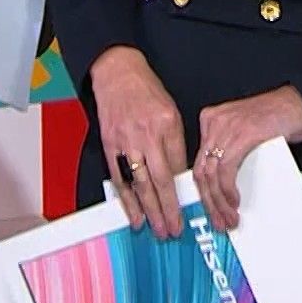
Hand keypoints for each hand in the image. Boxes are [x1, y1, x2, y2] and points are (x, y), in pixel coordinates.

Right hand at [91, 46, 186, 238]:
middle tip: (175, 229)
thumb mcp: (171, 111)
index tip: (192, 208)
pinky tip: (134, 214)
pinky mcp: (109, 144)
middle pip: (160, 180)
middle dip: (169, 208)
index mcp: (167, 124)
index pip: (179, 165)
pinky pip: (119, 178)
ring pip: (140, 183)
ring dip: (149, 210)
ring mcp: (126, 141)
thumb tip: (180, 174)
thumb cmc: (146, 91)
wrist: (117, 72)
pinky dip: (126, 199)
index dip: (185, 190)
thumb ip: (174, 142)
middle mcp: (147, 134)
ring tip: (157, 228)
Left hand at [192, 85, 301, 232]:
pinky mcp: (243, 134)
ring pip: (211, 173)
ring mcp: (226, 127)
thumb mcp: (244, 134)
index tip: (210, 210)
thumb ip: (230, 152)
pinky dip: (228, 190)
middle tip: (219, 221)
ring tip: (229, 217)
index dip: (202, 191)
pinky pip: (226, 169)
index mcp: (210, 121)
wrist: (299, 105)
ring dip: (219, 201)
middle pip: (201, 170)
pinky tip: (234, 201)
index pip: (197, 163)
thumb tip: (223, 187)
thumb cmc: (276, 119)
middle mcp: (214, 122)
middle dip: (209, 202)